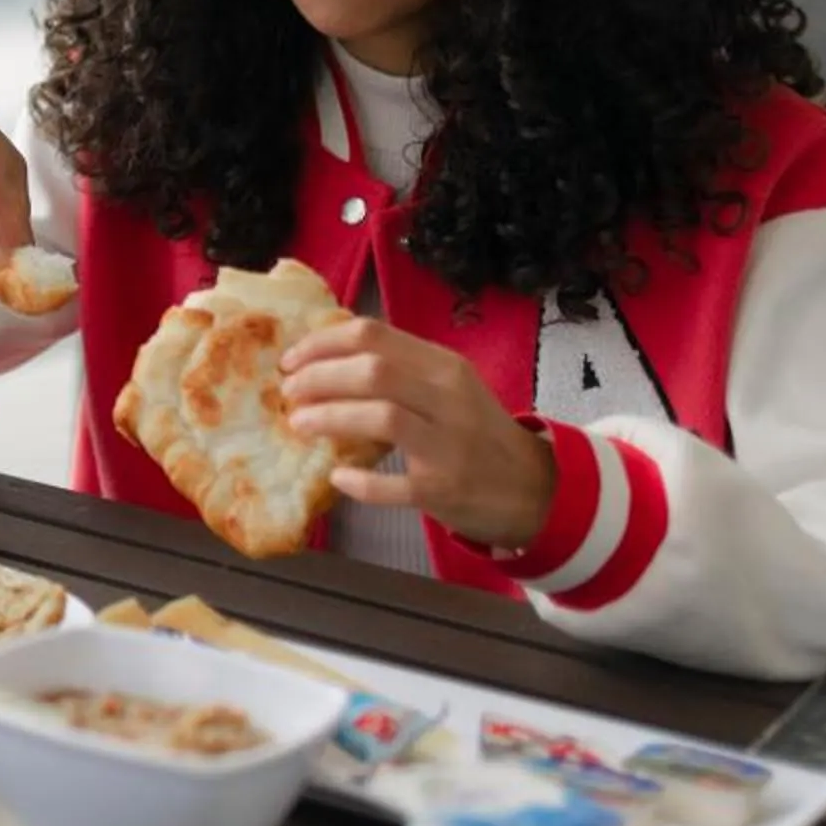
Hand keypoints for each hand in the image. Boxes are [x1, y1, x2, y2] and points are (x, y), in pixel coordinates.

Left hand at [280, 320, 557, 549]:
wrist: (536, 488)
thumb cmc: (475, 432)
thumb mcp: (447, 387)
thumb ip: (398, 368)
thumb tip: (323, 355)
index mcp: (443, 366)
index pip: (373, 335)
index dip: (321, 344)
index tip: (291, 360)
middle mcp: (449, 399)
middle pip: (372, 371)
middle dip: (318, 377)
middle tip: (289, 393)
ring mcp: (449, 445)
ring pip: (382, 416)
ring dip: (329, 418)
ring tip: (299, 424)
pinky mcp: (446, 490)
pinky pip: (395, 484)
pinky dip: (360, 481)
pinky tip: (338, 476)